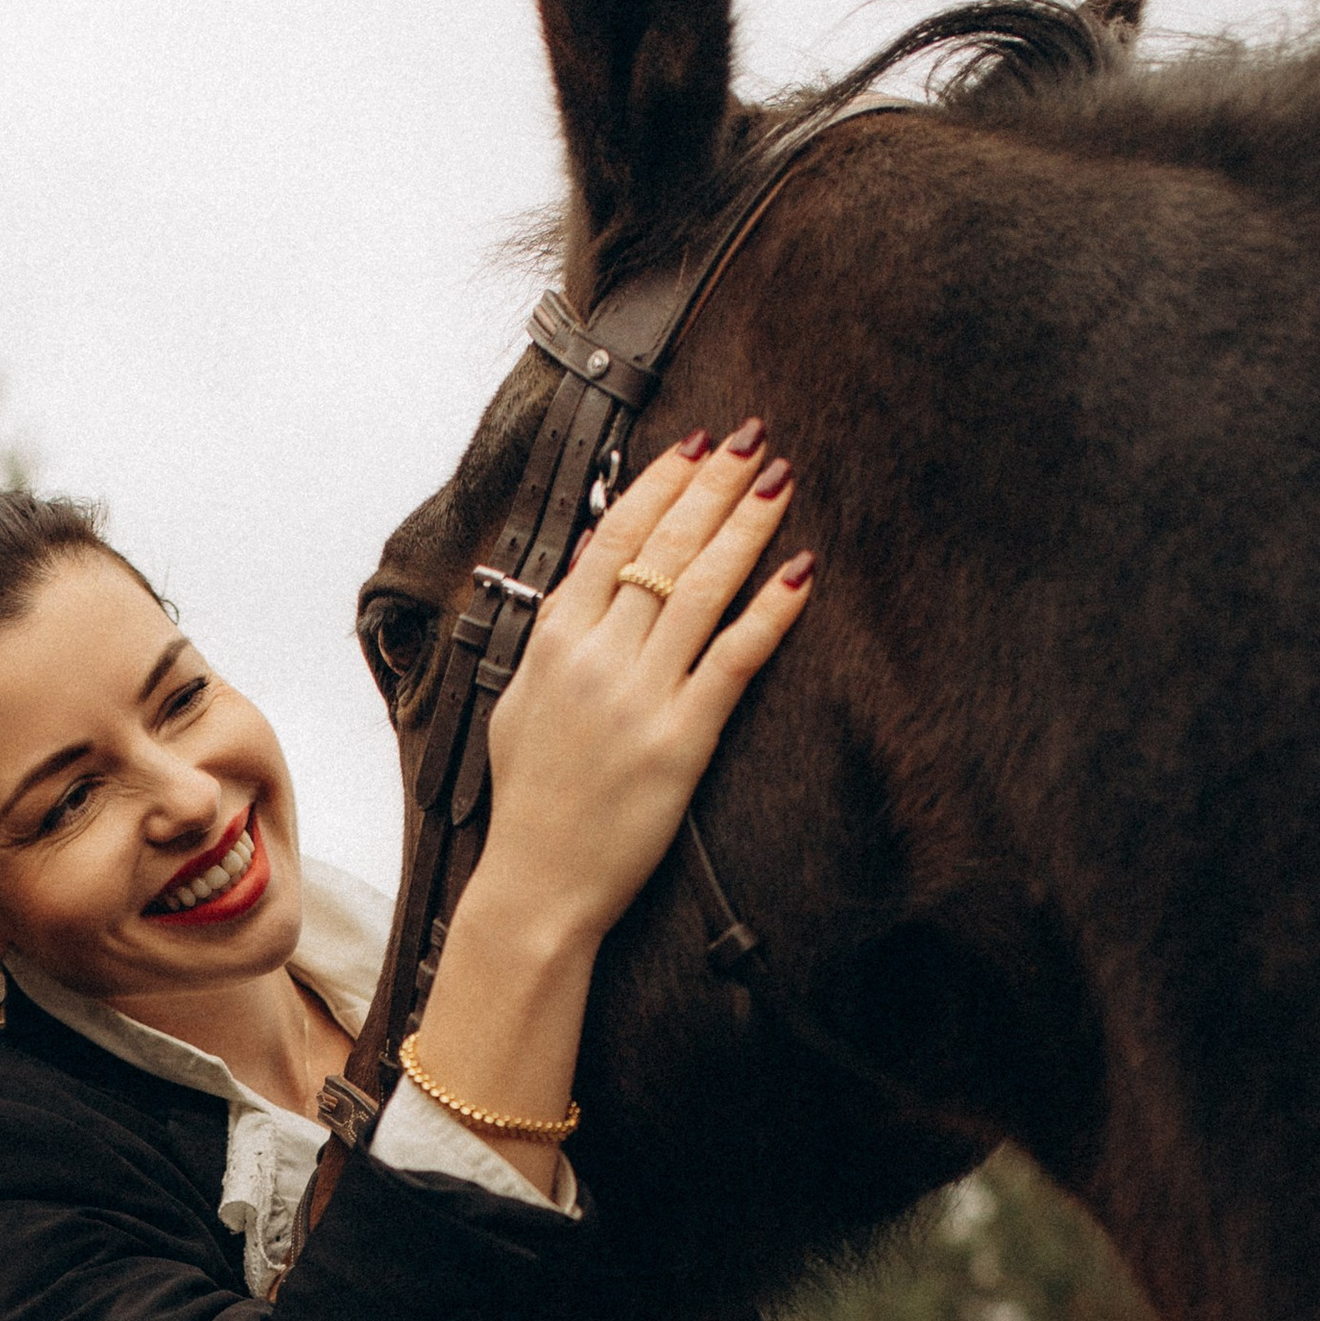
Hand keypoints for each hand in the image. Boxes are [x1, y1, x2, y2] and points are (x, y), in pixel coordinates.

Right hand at [475, 420, 810, 954]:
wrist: (538, 883)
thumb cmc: (531, 801)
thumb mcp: (519, 704)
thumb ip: (555, 639)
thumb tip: (587, 580)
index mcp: (556, 641)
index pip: (614, 537)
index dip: (661, 484)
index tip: (696, 445)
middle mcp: (597, 657)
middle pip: (665, 546)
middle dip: (714, 484)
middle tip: (755, 437)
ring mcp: (640, 696)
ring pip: (701, 587)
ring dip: (747, 526)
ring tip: (781, 480)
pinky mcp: (681, 739)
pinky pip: (734, 659)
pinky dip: (770, 612)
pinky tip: (800, 573)